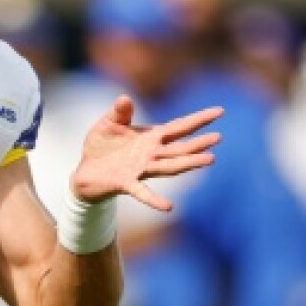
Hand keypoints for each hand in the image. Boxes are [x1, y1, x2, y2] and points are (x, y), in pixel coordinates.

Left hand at [71, 94, 222, 214]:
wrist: (85, 171)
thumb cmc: (101, 146)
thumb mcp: (109, 123)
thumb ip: (120, 112)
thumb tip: (125, 98)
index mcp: (151, 137)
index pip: (179, 127)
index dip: (199, 119)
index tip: (220, 112)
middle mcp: (151, 154)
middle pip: (180, 148)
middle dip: (199, 142)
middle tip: (219, 137)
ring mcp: (141, 169)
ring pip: (170, 166)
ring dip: (189, 163)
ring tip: (209, 159)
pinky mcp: (126, 183)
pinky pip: (143, 193)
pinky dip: (155, 200)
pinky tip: (168, 207)